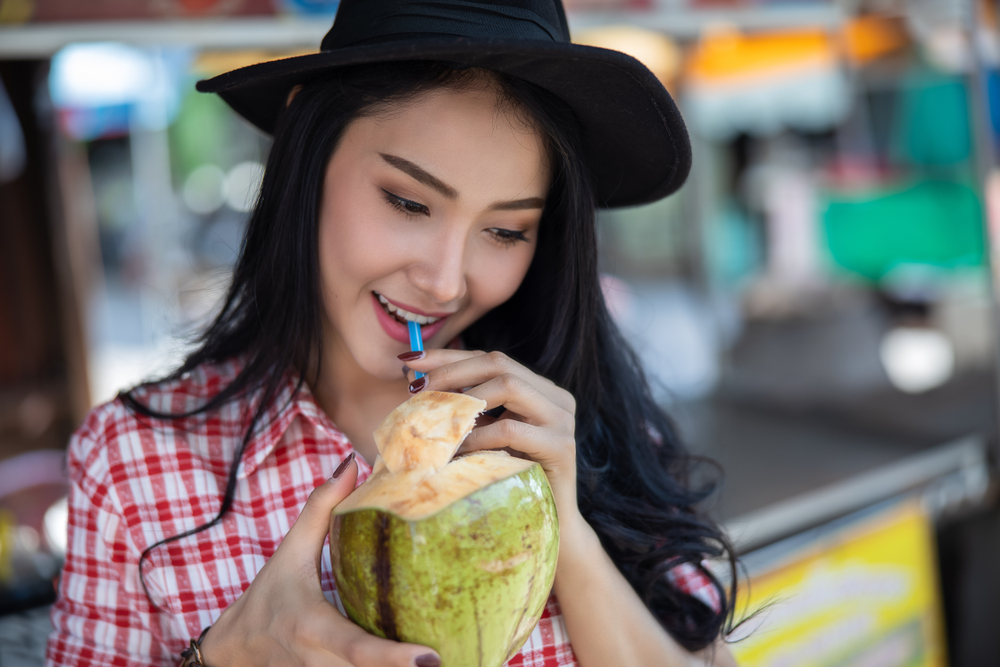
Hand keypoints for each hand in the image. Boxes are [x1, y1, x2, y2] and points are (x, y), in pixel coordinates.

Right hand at [198, 456, 440, 666]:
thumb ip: (320, 508)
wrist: (232, 651)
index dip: (392, 658)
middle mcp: (319, 662)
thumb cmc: (266, 598)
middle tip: (454, 659)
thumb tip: (351, 464)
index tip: (430, 657)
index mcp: (312, 628)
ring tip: (453, 662)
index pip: (356, 649)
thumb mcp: (288, 551)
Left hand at [402, 350, 579, 522]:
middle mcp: (557, 398)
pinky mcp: (561, 445)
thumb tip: (415, 382)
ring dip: (466, 399)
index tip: (412, 360)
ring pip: (510, 386)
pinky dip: (479, 435)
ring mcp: (562, 420)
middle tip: (417, 388)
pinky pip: (510, 429)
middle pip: (500, 364)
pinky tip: (459, 447)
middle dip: (453, 371)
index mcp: (541, 390)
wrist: (549, 522)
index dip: (450, 356)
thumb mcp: (488, 436)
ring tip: (438, 417)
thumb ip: (468, 409)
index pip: (492, 360)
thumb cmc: (510, 478)